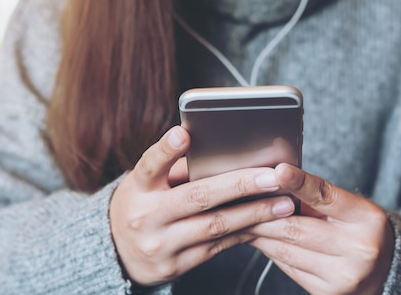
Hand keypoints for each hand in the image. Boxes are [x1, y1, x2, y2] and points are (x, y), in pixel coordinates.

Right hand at [109, 126, 297, 285]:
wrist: (118, 252)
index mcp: (137, 187)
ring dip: (254, 213)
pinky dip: (244, 231)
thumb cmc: (142, 204)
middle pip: (197, 197)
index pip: (149, 164)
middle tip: (273, 176)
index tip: (184, 133)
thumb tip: (224, 152)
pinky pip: (217, 247)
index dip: (166, 149)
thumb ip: (175, 168)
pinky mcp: (175, 266)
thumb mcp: (146, 183)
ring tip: (283, 203)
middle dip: (240, 185)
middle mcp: (145, 216)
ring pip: (215, 226)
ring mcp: (160, 244)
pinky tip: (264, 222)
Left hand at [248, 164, 393, 294]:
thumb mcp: (350, 207)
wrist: (387, 271)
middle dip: (261, 214)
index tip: (278, 170)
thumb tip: (274, 180)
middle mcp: (359, 249)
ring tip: (241, 218)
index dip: (299, 183)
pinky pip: (288, 267)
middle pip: (296, 228)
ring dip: (259, 233)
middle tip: (237, 200)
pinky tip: (259, 239)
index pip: (326, 196)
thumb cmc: (359, 229)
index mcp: (367, 219)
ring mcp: (343, 276)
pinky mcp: (328, 293)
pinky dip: (270, 251)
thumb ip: (316, 196)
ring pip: (286, 250)